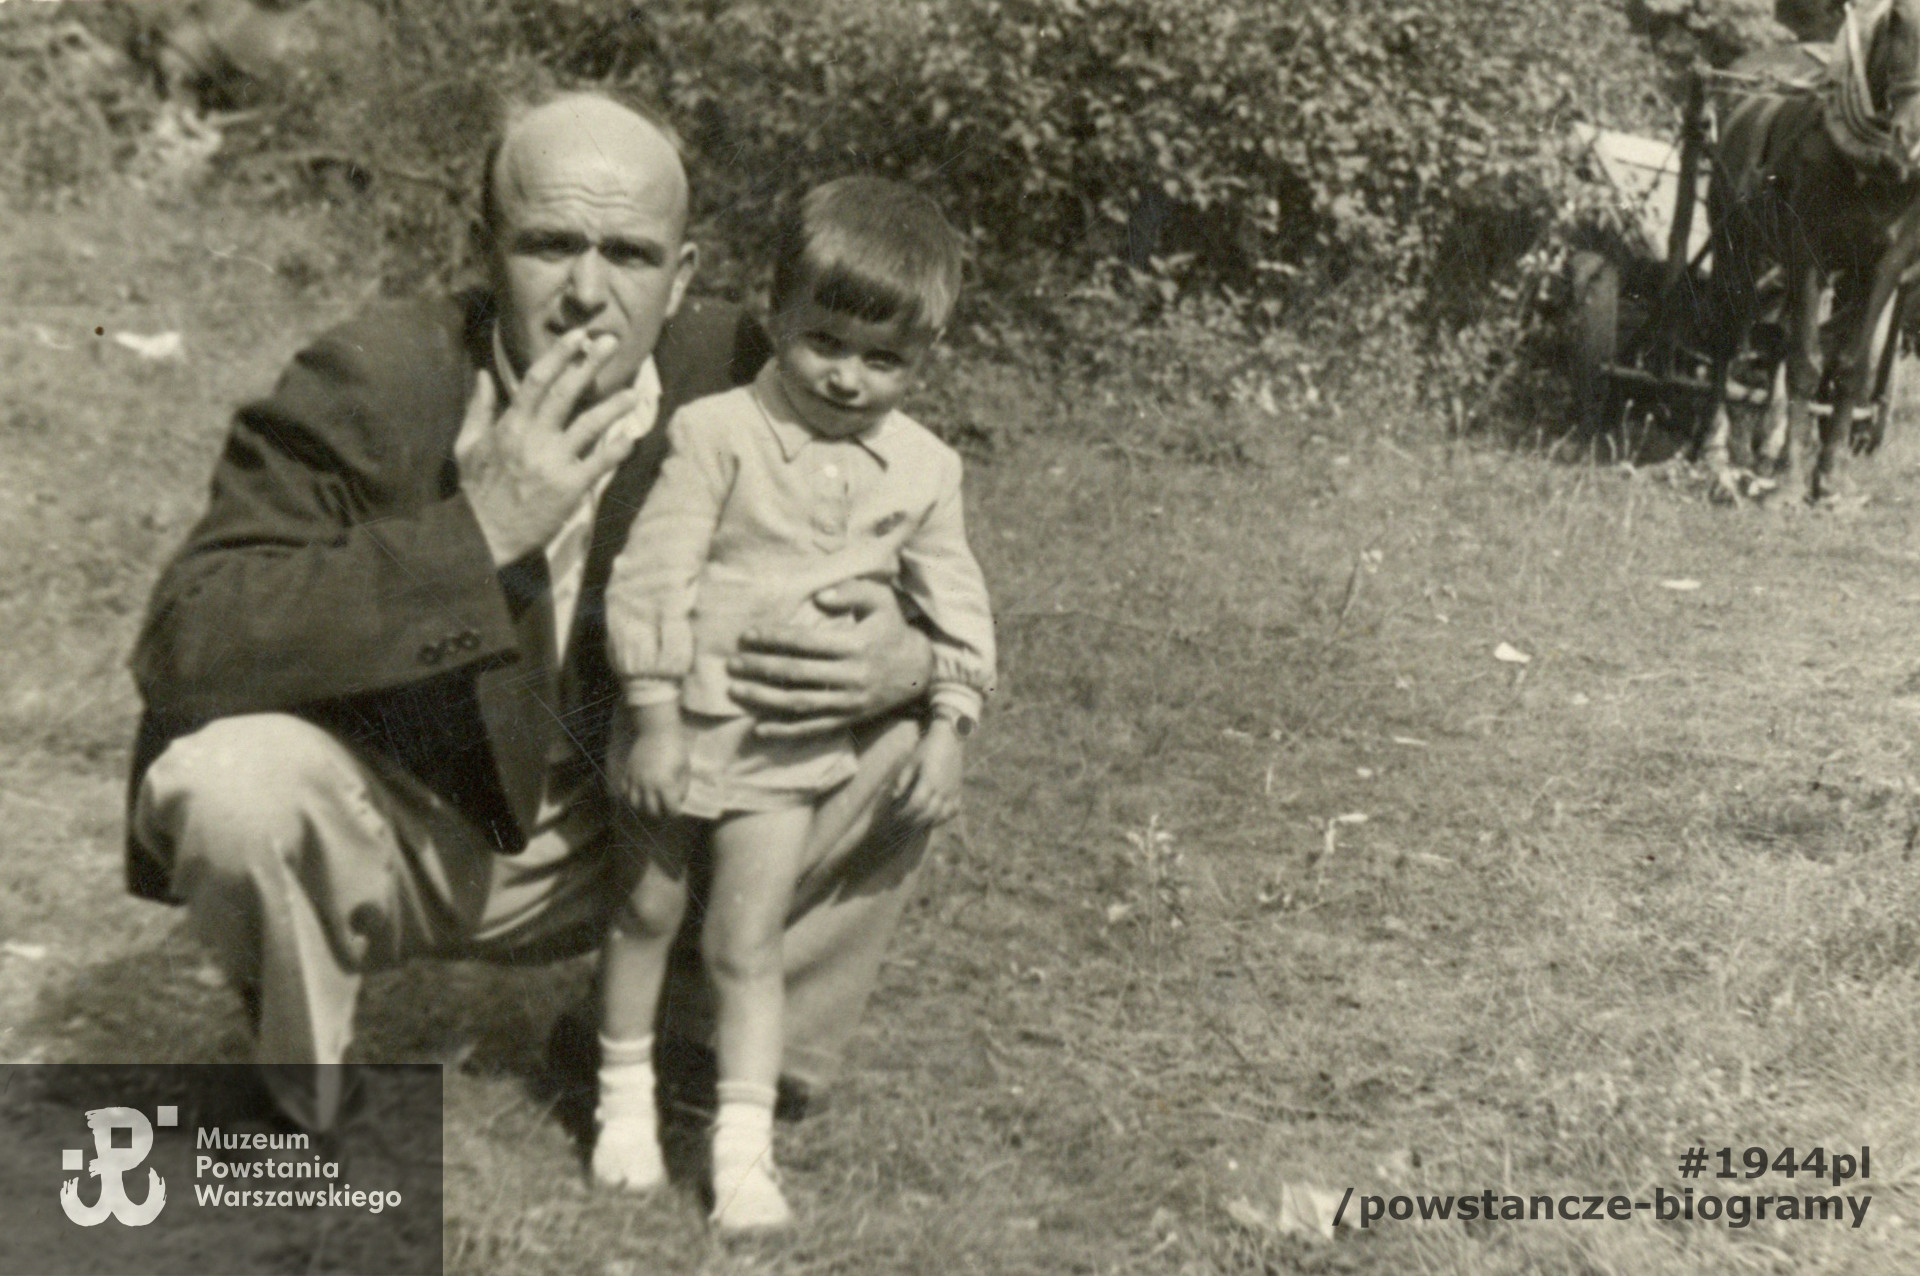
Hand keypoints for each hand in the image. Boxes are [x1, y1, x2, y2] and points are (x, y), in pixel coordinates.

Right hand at [456, 330, 644, 566]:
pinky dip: (617, 450)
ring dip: (613, 406)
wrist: (483, 534)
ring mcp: (553, 462)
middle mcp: (534, 437)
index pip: (537, 379)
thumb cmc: (476, 489)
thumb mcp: (468, 444)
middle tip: (610, 342)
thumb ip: (480, 407)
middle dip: (589, 364)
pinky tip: (631, 438)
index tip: (578, 336)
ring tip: (634, 392)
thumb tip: (484, 374)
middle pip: (566, 392)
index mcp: (510, 424)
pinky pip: (599, 463)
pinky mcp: (569, 487)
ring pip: (589, 425)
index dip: (560, 354)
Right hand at [620, 704, 688, 818]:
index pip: (670, 809)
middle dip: (660, 813)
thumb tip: (677, 801)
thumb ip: (682, 787)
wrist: (656, 729)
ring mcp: (635, 778)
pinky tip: (638, 794)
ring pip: (634, 803)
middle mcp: (648, 783)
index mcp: (665, 783)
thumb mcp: (684, 767)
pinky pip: (624, 791)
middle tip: (664, 810)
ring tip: (650, 804)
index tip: (676, 810)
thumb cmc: (675, 747)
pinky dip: (630, 796)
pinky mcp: (628, 771)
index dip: (675, 812)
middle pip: (651, 811)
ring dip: (643, 807)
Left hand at [727, 578, 933, 738]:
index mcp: (855, 645)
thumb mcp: (882, 601)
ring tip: (736, 690)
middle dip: (760, 667)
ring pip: (799, 703)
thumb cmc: (891, 629)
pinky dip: (785, 731)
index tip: (747, 635)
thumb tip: (819, 597)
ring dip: (764, 698)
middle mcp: (850, 676)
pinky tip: (759, 729)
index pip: (806, 642)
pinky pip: (813, 728)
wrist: (919, 671)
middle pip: (796, 674)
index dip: (775, 638)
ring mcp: (848, 702)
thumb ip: (852, 592)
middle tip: (731, 663)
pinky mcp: (847, 719)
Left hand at [892, 719, 962, 826]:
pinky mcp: (958, 791)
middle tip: (902, 824)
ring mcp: (952, 791)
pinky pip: (953, 811)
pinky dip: (943, 818)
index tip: (895, 816)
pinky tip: (933, 819)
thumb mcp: (911, 760)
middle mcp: (943, 789)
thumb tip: (894, 797)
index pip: (916, 805)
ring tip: (915, 823)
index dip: (905, 814)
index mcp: (929, 780)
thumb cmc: (927, 748)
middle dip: (913, 822)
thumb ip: (903, 779)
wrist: (950, 739)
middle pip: (928, 814)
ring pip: (942, 815)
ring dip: (927, 822)